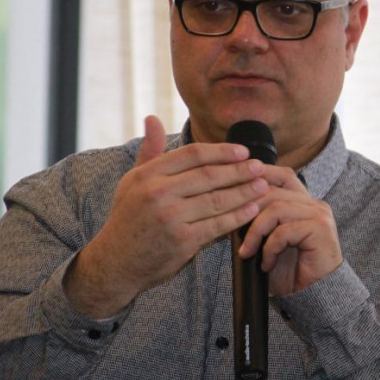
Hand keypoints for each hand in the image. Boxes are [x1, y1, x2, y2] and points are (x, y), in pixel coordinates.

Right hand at [64, 115, 268, 317]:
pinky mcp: (182, 240)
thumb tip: (152, 118)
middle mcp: (158, 193)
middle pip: (208, 176)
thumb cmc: (128, 217)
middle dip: (239, 170)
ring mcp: (171, 217)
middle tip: (260, 167)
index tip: (242, 152)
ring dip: (244, 192)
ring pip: (217, 200)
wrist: (117, 261)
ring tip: (263, 186)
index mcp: (148, 174)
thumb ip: (149, 151)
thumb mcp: (132, 181)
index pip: (192, 155)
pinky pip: (217, 224)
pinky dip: (238, 216)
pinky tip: (252, 209)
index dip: (221, 152)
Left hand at [237, 166, 341, 295]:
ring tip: (247, 253)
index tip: (233, 186)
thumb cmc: (288, 270)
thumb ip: (256, 220)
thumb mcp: (266, 240)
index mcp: (302, 201)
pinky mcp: (320, 229)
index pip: (280, 175)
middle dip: (246, 209)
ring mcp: (318, 214)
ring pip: (276, 208)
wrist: (311, 296)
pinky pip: (284, 231)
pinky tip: (266, 264)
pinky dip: (269, 248)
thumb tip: (227, 206)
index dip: (257, 176)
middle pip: (272, 190)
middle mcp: (313, 203)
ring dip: (255, 233)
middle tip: (230, 229)